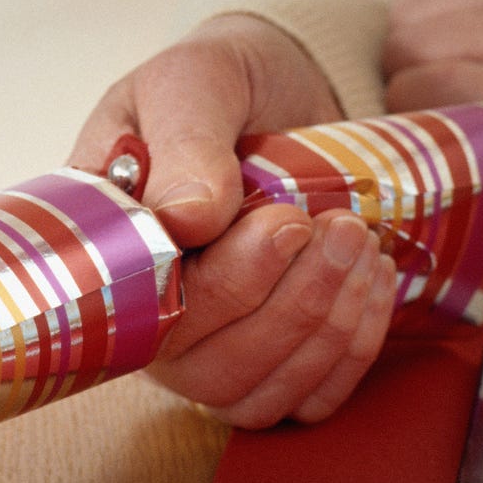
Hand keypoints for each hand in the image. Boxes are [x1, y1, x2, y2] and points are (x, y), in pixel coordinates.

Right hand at [70, 15, 398, 426]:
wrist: (278, 90)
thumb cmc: (220, 87)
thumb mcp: (194, 82)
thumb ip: (185, 141)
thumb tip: (187, 219)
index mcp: (111, 252)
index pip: (151, 313)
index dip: (227, 286)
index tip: (288, 223)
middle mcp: (148, 318)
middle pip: (208, 370)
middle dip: (292, 307)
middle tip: (341, 226)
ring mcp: (206, 350)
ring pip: (257, 394)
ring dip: (326, 329)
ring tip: (359, 244)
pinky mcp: (268, 364)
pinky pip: (305, 400)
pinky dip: (350, 351)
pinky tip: (372, 284)